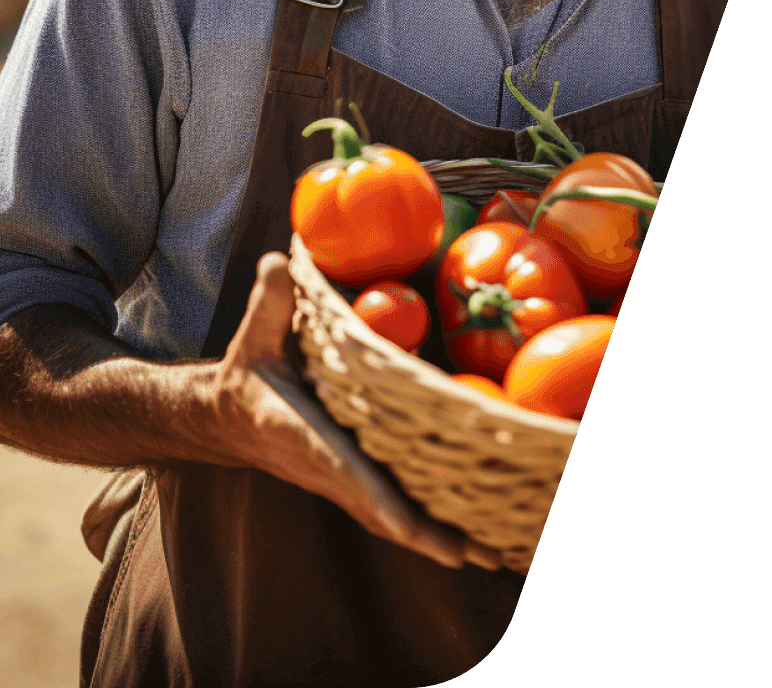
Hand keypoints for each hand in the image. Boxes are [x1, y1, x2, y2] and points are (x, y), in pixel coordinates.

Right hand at [210, 253, 500, 571]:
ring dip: (440, 540)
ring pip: (394, 519)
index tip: (405, 524)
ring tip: (496, 557)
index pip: (340, 468)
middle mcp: (325, 467)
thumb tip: (279, 261)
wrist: (227, 418)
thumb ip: (268, 300)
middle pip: (379, 510)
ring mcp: (342, 482)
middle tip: (474, 553)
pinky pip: (399, 510)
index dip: (373, 496)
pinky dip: (434, 528)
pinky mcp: (355, 483)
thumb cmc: (247, 372)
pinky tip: (476, 541)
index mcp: (299, 433)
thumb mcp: (254, 333)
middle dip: (423, 534)